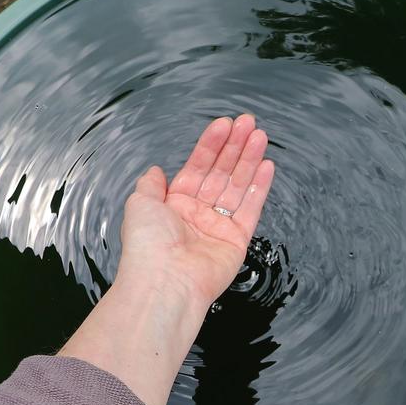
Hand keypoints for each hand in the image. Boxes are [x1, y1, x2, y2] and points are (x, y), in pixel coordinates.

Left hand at [117, 114, 274, 308]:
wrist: (164, 282)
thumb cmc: (147, 247)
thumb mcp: (139, 204)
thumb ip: (151, 185)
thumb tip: (155, 171)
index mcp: (175, 204)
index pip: (198, 166)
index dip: (211, 144)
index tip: (225, 125)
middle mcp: (197, 214)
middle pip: (221, 172)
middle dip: (235, 146)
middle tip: (248, 122)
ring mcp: (218, 227)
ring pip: (238, 185)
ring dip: (250, 160)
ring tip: (260, 136)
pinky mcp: (237, 241)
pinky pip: (251, 208)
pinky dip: (259, 187)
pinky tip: (266, 166)